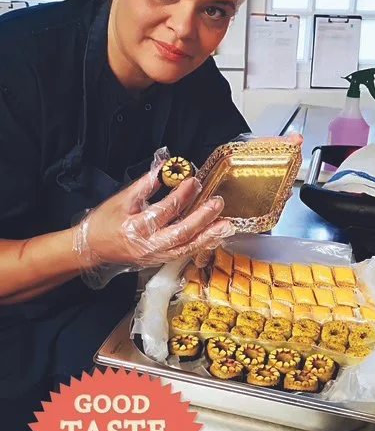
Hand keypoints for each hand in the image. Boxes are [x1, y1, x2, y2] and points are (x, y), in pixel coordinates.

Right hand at [73, 173, 234, 270]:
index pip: (165, 210)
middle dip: (202, 218)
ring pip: (186, 247)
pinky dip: (200, 244)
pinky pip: (184, 253)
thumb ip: (143, 186)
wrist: (93, 250)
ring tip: (225, 225)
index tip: (194, 181)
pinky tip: (213, 236)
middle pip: (181, 232)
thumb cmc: (104, 223)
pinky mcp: (160, 260)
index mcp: (136, 227)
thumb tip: (163, 170)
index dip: (182, 195)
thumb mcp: (120, 200)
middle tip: (217, 203)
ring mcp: (156, 256)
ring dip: (208, 235)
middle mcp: (148, 245)